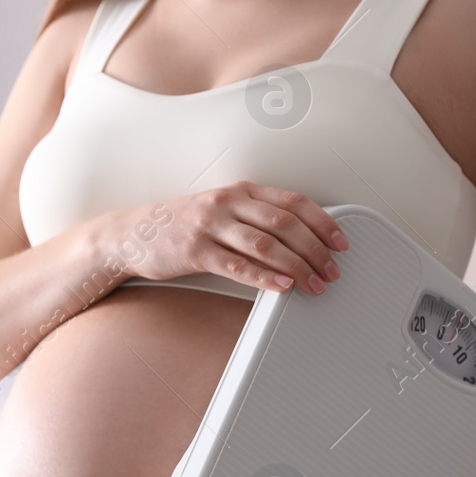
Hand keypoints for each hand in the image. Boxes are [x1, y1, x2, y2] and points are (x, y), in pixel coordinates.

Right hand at [107, 182, 348, 294]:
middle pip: (284, 223)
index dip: (323, 222)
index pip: (293, 202)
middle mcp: (227, 202)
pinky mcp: (194, 250)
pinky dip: (264, 277)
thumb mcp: (223, 211)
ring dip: (296, 266)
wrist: (134, 233)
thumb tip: (302, 241)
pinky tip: (282, 286)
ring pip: (265, 244)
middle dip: (315, 249)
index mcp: (241, 190)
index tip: (341, 243)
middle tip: (332, 270)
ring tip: (314, 284)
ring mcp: (209, 225)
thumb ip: (257, 219)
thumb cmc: (184, 225)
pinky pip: (236, 265)